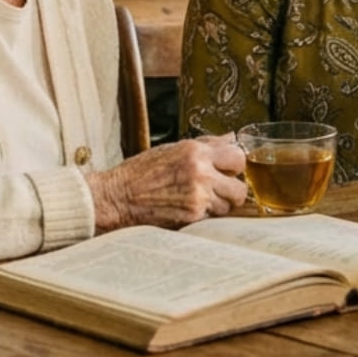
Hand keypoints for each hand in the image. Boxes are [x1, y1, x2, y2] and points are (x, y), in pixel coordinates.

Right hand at [87, 134, 247, 231]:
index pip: (238, 157)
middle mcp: (200, 173)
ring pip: (228, 206)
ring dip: (218, 204)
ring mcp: (197, 197)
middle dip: (232, 189)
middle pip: (240, 187)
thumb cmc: (141, 172)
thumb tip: (232, 138)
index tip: (227, 169)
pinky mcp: (192, 217)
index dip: (234, 165)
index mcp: (195, 152)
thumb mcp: (172, 149)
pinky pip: (212, 218)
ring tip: (198, 199)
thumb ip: (206, 144)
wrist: (117, 197)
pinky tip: (186, 208)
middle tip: (218, 189)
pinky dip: (204, 215)